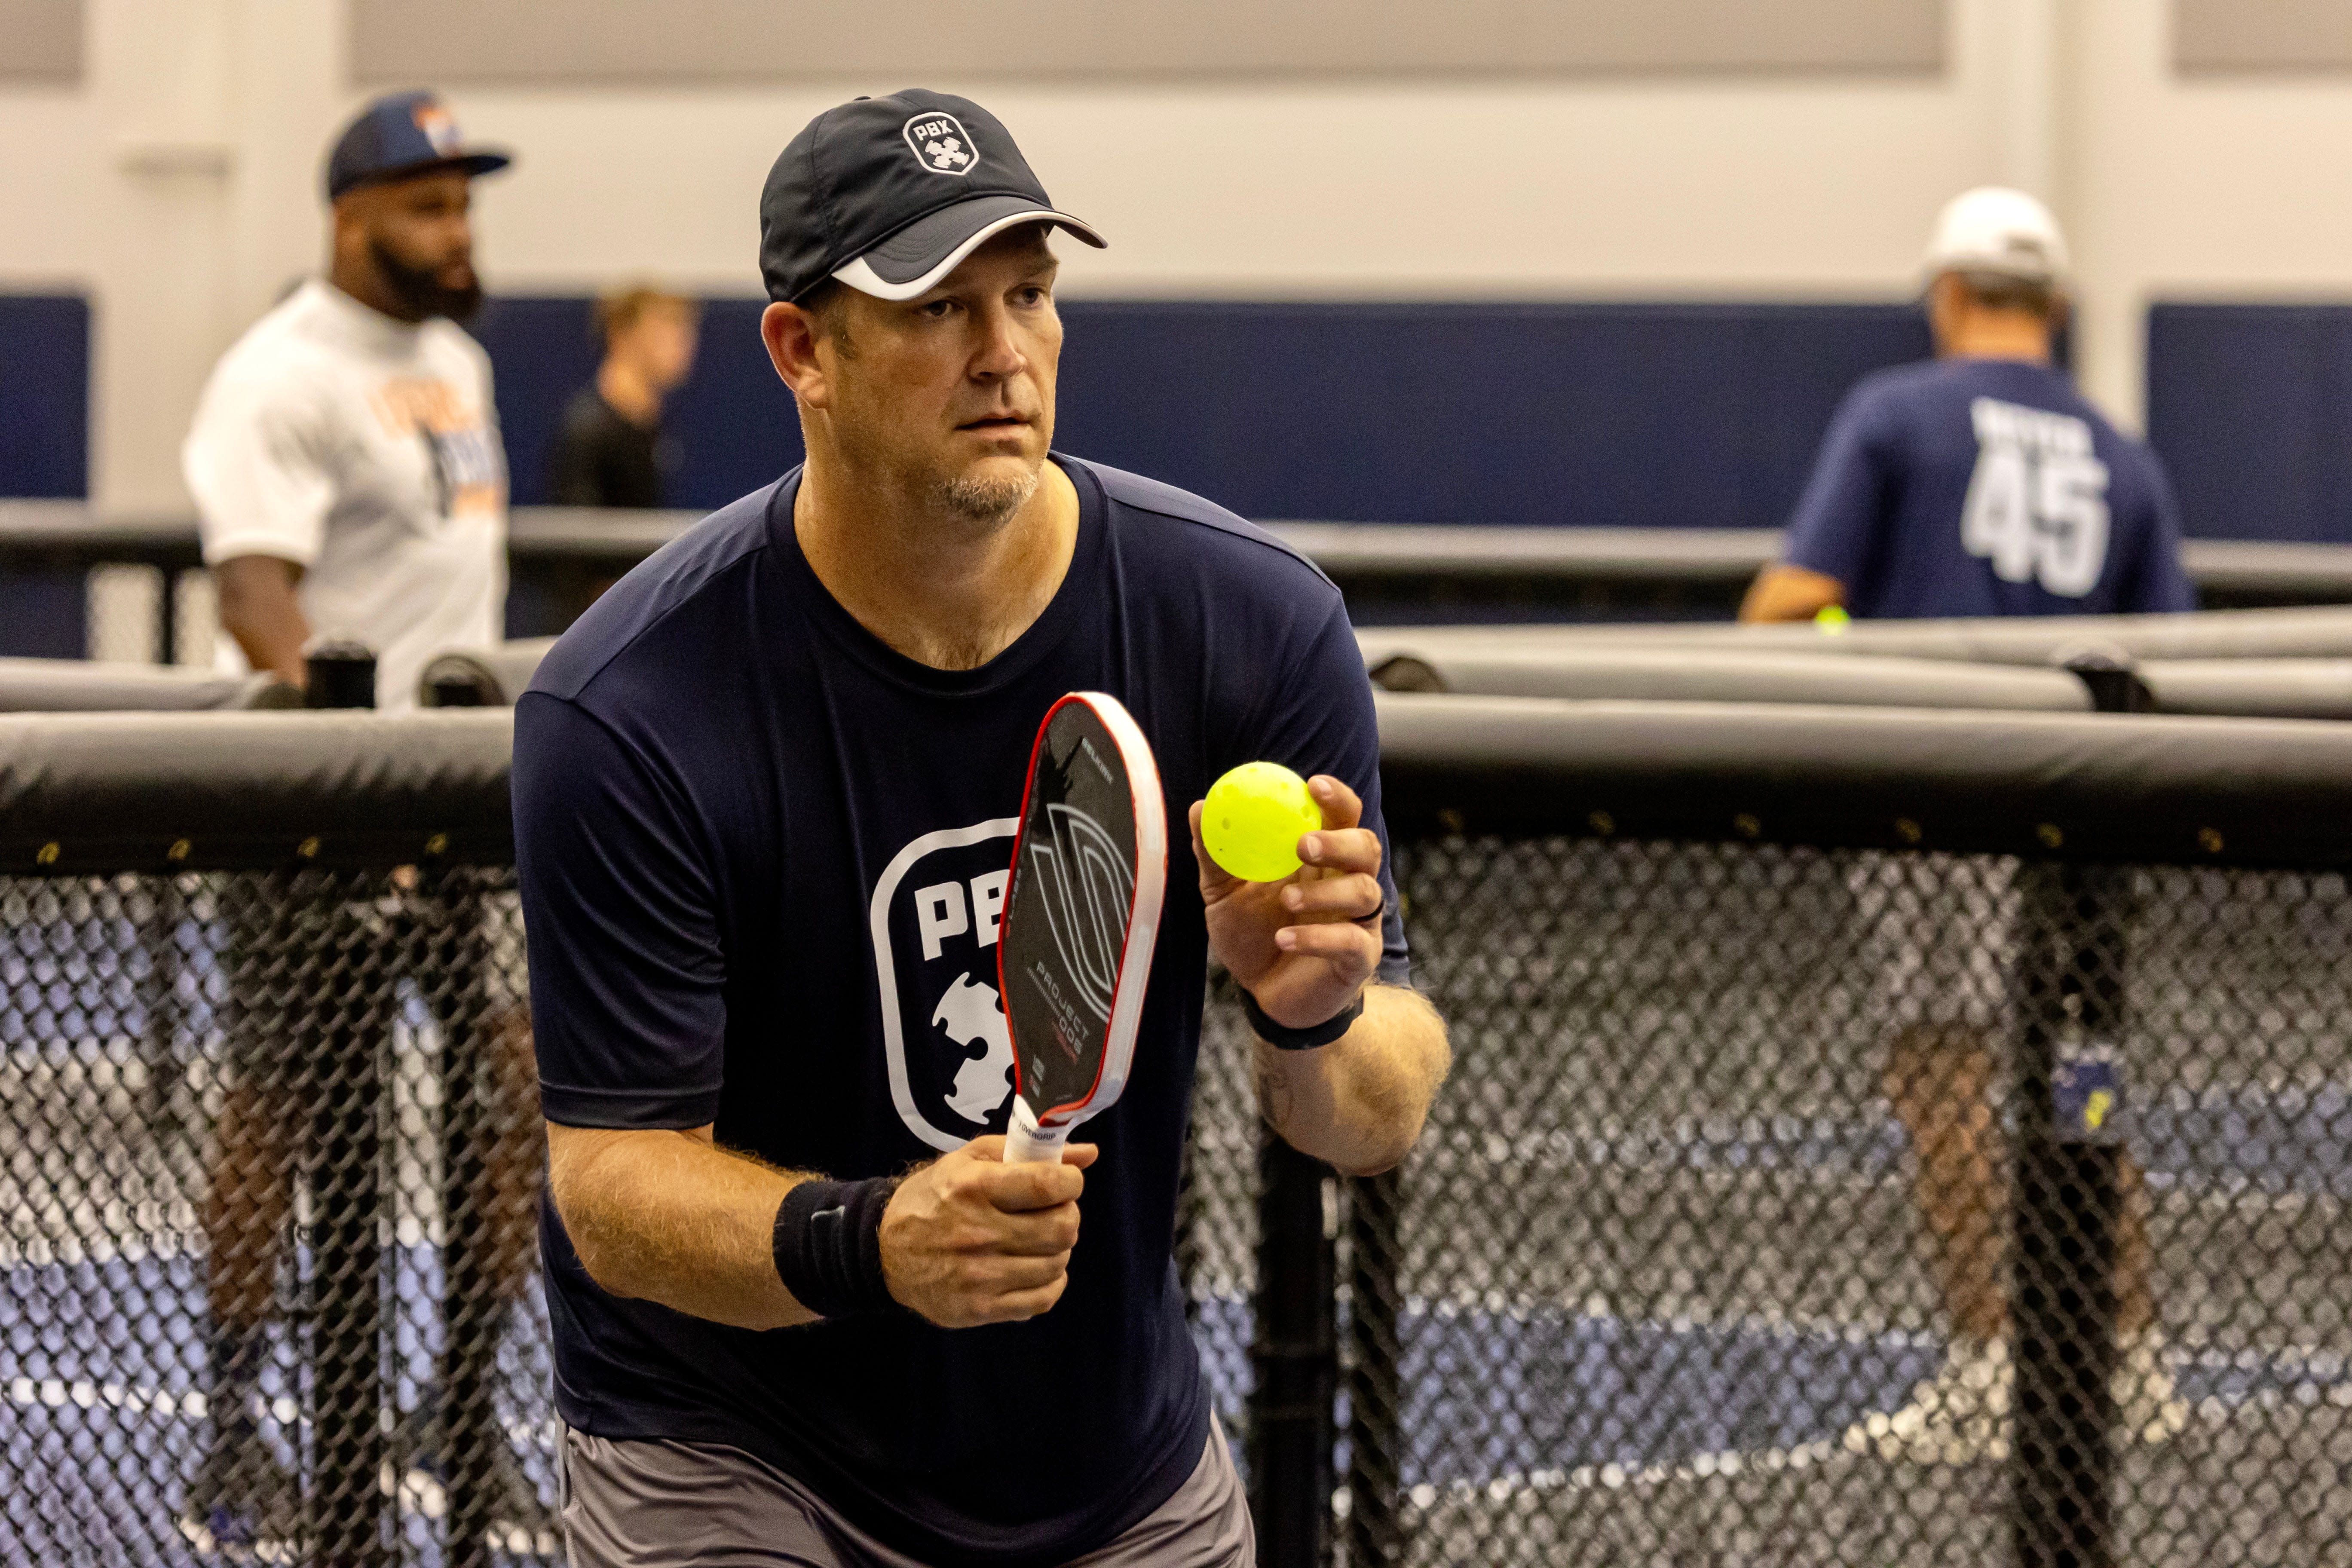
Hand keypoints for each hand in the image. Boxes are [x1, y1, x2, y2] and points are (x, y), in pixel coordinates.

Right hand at [878, 1136, 1097, 1327]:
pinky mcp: (979, 1308)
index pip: (1048, 1185)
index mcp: (973, 1188)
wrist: (883, 1251)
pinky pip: (1042, 1299)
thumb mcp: (970, 1160)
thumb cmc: (933, 1197)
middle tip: (1054, 1212)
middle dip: (1068, 1215)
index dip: (1071, 1182)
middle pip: (1061, 1228)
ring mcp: (978, 1276)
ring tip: (1040, 1240)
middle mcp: (977, 1233)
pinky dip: (1051, 1283)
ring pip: (1056, 1264)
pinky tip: (1037, 1269)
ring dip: (1058, 1249)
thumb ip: (1028, 1151)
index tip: (1066, 1182)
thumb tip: (1089, 1154)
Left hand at [1192, 774, 1383, 1031]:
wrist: (1264, 995)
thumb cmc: (1252, 934)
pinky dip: (1318, 937)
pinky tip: (1284, 938)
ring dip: (1325, 892)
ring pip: (1364, 892)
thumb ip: (1215, 854)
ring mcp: (1357, 921)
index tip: (1313, 785)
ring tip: (1286, 899)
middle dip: (1339, 842)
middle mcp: (1347, 883)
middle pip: (1366, 847)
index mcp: (1322, 859)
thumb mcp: (1224, 894)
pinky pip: (1350, 942)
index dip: (1337, 797)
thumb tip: (1199, 807)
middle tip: (1302, 845)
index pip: (1343, 816)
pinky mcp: (1357, 959)